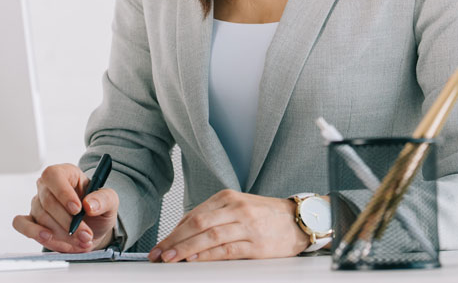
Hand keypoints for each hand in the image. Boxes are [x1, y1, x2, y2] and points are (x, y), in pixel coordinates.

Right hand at [11, 163, 119, 253]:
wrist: (93, 229)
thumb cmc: (97, 209)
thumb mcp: (110, 201)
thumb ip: (104, 199)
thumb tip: (89, 204)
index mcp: (67, 174)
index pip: (54, 175)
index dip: (63, 192)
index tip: (78, 210)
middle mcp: (48, 187)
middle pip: (48, 201)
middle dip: (68, 223)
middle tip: (85, 235)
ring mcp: (37, 203)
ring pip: (41, 217)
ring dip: (61, 234)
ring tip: (80, 242)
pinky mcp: (31, 220)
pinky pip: (21, 223)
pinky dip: (34, 232)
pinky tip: (48, 238)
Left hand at [147, 190, 309, 261]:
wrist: (299, 220)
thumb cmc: (266, 215)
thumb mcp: (238, 207)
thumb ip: (213, 217)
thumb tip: (184, 230)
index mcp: (228, 198)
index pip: (194, 214)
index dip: (174, 231)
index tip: (161, 244)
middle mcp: (235, 208)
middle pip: (197, 223)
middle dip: (174, 240)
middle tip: (159, 253)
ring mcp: (246, 225)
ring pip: (209, 236)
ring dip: (186, 249)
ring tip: (171, 258)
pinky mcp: (255, 244)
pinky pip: (226, 249)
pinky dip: (208, 255)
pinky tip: (195, 260)